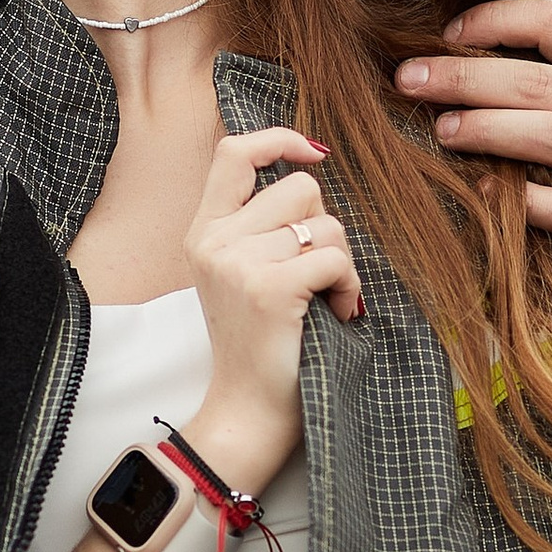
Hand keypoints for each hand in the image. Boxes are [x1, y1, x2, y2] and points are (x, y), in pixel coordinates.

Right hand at [181, 128, 360, 491]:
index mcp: (203, 231)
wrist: (248, 411)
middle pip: (299, 188)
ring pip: (325, 224)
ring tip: (324, 299)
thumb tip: (310, 170)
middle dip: (325, 227)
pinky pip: (334, 257)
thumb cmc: (261, 345)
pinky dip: (348, 286)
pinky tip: (336, 312)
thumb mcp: (243, 273)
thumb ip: (261, 225)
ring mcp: (237, 262)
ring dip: (340, 262)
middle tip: (316, 274)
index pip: (233, 152)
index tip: (314, 153)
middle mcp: (213, 240)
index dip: (278, 139)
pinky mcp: (268, 287)